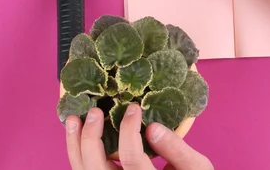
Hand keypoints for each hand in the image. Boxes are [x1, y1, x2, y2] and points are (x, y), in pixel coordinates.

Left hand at [65, 105, 212, 169]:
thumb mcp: (196, 168)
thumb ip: (176, 149)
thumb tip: (152, 126)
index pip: (131, 158)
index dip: (129, 130)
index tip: (134, 107)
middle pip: (96, 168)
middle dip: (91, 137)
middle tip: (95, 111)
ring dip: (75, 146)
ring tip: (73, 119)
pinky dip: (78, 155)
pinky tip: (78, 136)